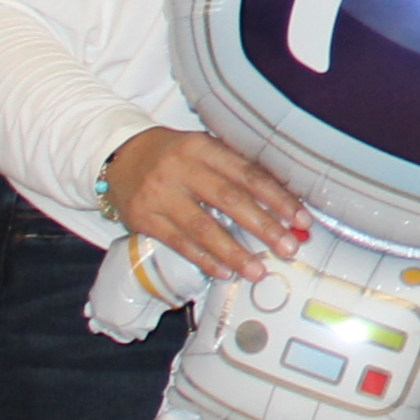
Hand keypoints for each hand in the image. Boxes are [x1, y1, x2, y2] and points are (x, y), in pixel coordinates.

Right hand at [103, 125, 303, 284]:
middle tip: (289, 248)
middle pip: (229, 200)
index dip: (277, 197)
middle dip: (263, 226)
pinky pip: (179, 243)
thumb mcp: (203, 149)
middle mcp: (181, 170)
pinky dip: (203, 259)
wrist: (119, 157)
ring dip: (234, 252)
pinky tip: (224, 272)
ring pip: (203, 228)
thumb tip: (282, 202)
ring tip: (258, 271)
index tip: (301, 219)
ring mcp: (160, 196)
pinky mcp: (144, 219)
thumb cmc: (174, 155)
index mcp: (203, 147)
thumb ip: (235, 170)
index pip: (247, 174)